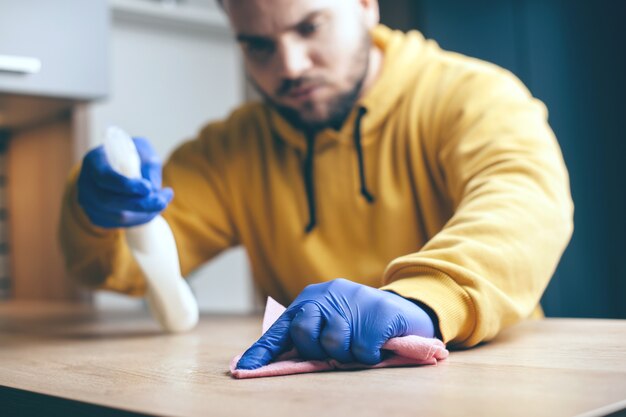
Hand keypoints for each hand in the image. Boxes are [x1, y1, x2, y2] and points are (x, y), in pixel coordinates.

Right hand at [77, 137, 172, 227]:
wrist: (120, 168)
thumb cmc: (132, 155)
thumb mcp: (143, 150)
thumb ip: (149, 164)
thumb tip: (153, 187)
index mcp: (94, 161)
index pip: (104, 177)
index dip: (125, 185)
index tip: (147, 188)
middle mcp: (85, 183)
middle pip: (109, 201)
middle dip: (140, 204)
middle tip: (162, 201)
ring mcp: (89, 203)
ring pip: (117, 217)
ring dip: (145, 213)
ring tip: (163, 201)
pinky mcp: (97, 217)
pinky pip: (121, 225)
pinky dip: (141, 219)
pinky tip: (152, 209)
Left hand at [236, 278, 434, 369]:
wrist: (405, 308)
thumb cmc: (360, 321)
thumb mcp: (328, 321)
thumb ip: (305, 336)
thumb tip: (271, 362)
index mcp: (311, 299)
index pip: (282, 327)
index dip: (262, 351)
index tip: (243, 370)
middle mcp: (328, 295)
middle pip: (303, 332)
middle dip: (315, 349)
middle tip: (334, 349)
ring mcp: (354, 301)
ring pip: (333, 344)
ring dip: (346, 353)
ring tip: (359, 344)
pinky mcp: (379, 313)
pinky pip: (362, 350)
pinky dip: (370, 355)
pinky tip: (378, 344)